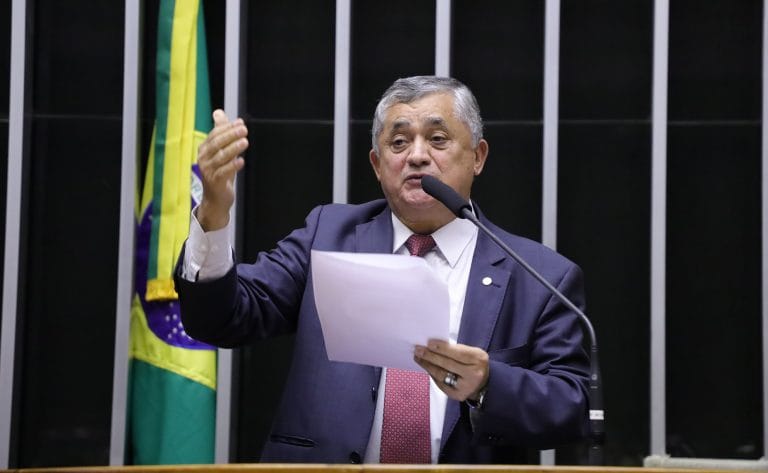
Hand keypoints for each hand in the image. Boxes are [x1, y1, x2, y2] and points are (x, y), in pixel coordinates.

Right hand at [197, 109, 248, 230]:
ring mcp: (208, 171)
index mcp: (204, 149)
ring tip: (245, 142)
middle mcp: (203, 159)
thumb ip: (221, 133)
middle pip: (217, 144)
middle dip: (231, 135)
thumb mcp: (221, 151)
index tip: (240, 123)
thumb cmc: (220, 173)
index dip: (227, 128)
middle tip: (244, 130)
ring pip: (220, 157)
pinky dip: (232, 166)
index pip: (215, 134)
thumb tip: (218, 112)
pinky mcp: (214, 182)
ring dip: (233, 148)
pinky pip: (223, 172)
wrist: (216, 198)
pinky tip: (241, 161)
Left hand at [414, 339, 488, 401]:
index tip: (428, 343)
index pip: (458, 353)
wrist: (483, 384)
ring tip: (418, 357)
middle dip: (431, 356)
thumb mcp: (471, 353)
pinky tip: (426, 367)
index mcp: (478, 359)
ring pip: (442, 375)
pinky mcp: (458, 395)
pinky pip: (441, 384)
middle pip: (448, 364)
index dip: (442, 348)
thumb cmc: (473, 364)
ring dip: (428, 365)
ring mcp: (466, 387)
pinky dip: (432, 374)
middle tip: (418, 350)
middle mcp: (474, 374)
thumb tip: (433, 346)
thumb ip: (456, 350)